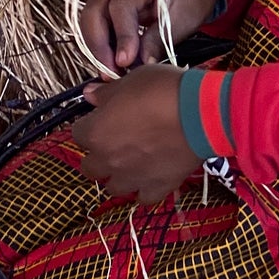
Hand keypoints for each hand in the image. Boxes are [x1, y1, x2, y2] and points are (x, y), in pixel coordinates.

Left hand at [71, 66, 198, 202]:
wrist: (201, 114)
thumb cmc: (162, 91)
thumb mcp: (131, 81)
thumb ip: (106, 93)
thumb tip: (89, 96)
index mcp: (95, 133)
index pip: (77, 133)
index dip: (91, 125)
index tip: (104, 118)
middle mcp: (108, 160)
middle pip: (89, 168)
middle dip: (98, 156)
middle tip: (115, 142)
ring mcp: (132, 178)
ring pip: (113, 188)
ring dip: (118, 176)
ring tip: (132, 163)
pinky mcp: (157, 188)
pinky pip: (144, 198)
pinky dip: (145, 189)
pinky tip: (152, 176)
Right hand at [80, 0, 218, 73]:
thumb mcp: (182, 19)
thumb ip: (158, 39)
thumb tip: (142, 64)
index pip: (121, 7)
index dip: (122, 36)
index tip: (124, 62)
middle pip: (93, 13)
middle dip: (99, 47)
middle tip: (111, 73)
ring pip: (89, 21)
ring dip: (97, 48)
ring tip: (113, 72)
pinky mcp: (108, 5)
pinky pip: (95, 25)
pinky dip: (101, 45)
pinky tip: (113, 62)